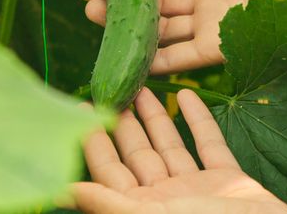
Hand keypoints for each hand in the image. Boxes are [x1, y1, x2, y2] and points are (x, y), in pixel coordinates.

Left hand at [73, 89, 286, 213]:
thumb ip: (105, 203)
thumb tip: (59, 191)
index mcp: (140, 210)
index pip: (108, 171)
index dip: (93, 140)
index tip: (82, 106)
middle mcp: (164, 200)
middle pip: (137, 155)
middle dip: (123, 122)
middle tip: (111, 86)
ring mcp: (196, 190)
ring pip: (169, 146)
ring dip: (157, 117)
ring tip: (143, 85)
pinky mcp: (228, 180)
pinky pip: (210, 145)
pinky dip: (199, 120)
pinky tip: (188, 94)